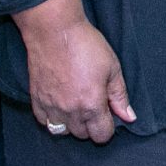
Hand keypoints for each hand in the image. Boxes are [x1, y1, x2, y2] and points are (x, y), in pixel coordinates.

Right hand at [14, 0, 134, 141]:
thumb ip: (120, 96)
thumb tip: (129, 117)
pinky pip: (44, 121)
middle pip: (83, 135)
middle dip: (91, 124)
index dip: (108, 126)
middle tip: (93, 104)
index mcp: (92, 105)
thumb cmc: (86, 45)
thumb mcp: (112, 68)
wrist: (54, 30)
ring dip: (72, 123)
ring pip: (63, 131)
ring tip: (76, 105)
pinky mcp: (36, 99)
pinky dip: (52, 117)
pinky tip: (59, 104)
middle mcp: (70, 111)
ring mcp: (51, 106)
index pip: (102, 135)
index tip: (108, 113)